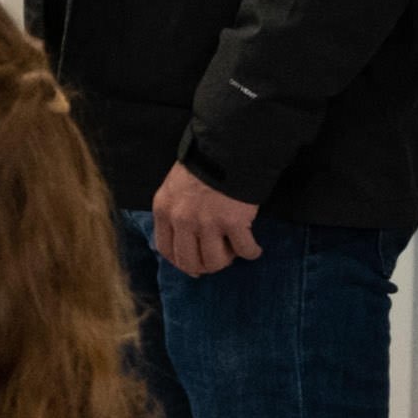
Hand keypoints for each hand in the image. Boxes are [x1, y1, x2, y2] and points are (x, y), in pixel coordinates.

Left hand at [152, 163, 267, 277]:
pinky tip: (254, 249)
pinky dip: (251, 252)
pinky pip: (243, 250)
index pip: (166, 249)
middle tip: (218, 261)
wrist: (226, 150)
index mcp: (164, 210)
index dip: (180, 263)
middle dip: (204, 267)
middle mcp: (182, 220)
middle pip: (189, 261)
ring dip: (227, 261)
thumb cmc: (203, 167)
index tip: (192, 268)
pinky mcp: (233, 222)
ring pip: (215, 261)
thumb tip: (183, 238)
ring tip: (234, 251)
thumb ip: (174, 211)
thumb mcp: (174, 188)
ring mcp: (207, 223)